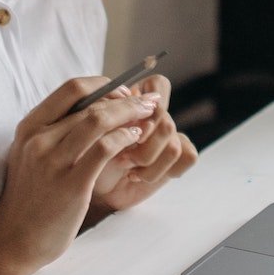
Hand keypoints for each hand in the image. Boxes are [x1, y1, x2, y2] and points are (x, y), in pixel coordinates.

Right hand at [0, 75, 156, 274]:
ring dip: (131, 114)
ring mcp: (53, 161)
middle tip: (149, 101)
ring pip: (99, 120)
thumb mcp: (31, 154)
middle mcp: (38, 139)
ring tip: (149, 117)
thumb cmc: (30, 196)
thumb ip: (55, 130)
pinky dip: (126, 138)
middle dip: (127, 98)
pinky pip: (105, 149)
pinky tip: (136, 139)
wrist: (14, 238)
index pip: (72, 88)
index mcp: (29, 127)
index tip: (124, 92)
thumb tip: (95, 107)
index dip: (104, 84)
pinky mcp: (71, 184)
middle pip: (91, 103)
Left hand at [90, 74, 198, 216]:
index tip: (124, 124)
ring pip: (173, 140)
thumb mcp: (90, 134)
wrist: (90, 189)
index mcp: (135, 99)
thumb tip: (137, 120)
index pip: (158, 85)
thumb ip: (110, 118)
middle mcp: (155, 115)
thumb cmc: (85, 157)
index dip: (142, 105)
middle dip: (141, 144)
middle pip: (165, 118)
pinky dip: (159, 171)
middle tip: (120, 157)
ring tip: (125, 167)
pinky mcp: (178, 158)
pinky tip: (138, 176)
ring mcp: (170, 136)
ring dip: (146, 160)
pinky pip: (188, 156)